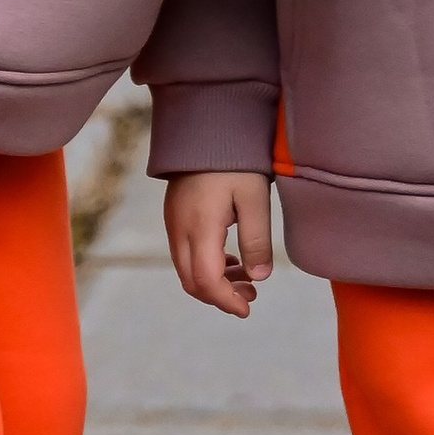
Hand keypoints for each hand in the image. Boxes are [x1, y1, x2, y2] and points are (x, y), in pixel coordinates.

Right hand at [163, 170, 272, 316]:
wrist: (207, 125)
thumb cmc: (235, 160)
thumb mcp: (254, 198)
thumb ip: (257, 239)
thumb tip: (260, 278)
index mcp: (200, 228)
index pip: (206, 281)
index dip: (226, 301)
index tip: (247, 309)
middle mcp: (180, 229)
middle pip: (192, 281)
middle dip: (220, 296)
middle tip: (251, 295)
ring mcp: (174, 222)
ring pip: (186, 269)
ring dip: (214, 282)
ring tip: (246, 278)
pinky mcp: (175, 216)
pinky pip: (184, 253)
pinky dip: (206, 265)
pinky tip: (231, 259)